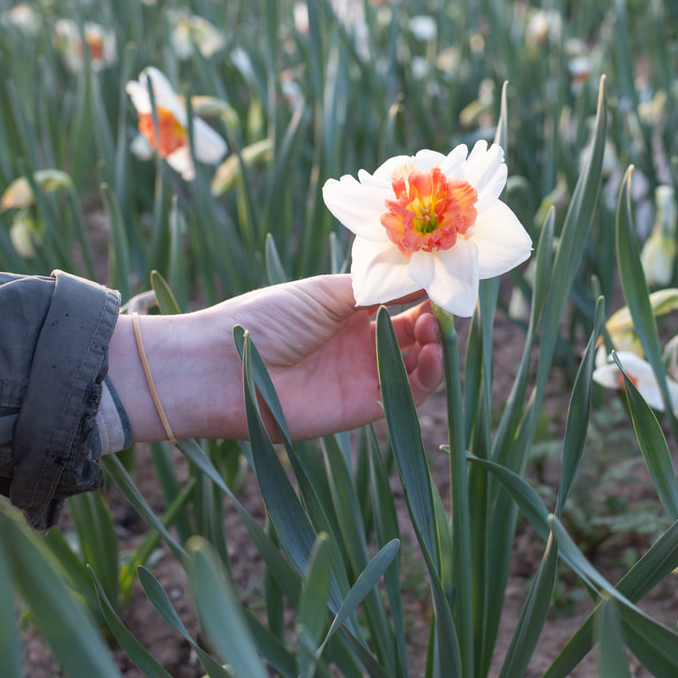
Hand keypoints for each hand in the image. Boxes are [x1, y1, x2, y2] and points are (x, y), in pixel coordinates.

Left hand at [108, 275, 443, 442]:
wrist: (225, 368)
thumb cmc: (265, 319)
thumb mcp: (324, 293)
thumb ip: (375, 287)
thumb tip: (421, 270)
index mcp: (348, 308)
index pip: (401, 297)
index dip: (427, 288)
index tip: (449, 274)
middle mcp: (360, 341)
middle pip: (416, 328)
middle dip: (438, 315)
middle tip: (452, 303)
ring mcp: (364, 374)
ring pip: (418, 361)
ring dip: (438, 343)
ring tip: (440, 327)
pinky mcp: (364, 407)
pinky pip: (408, 394)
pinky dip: (429, 375)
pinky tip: (435, 354)